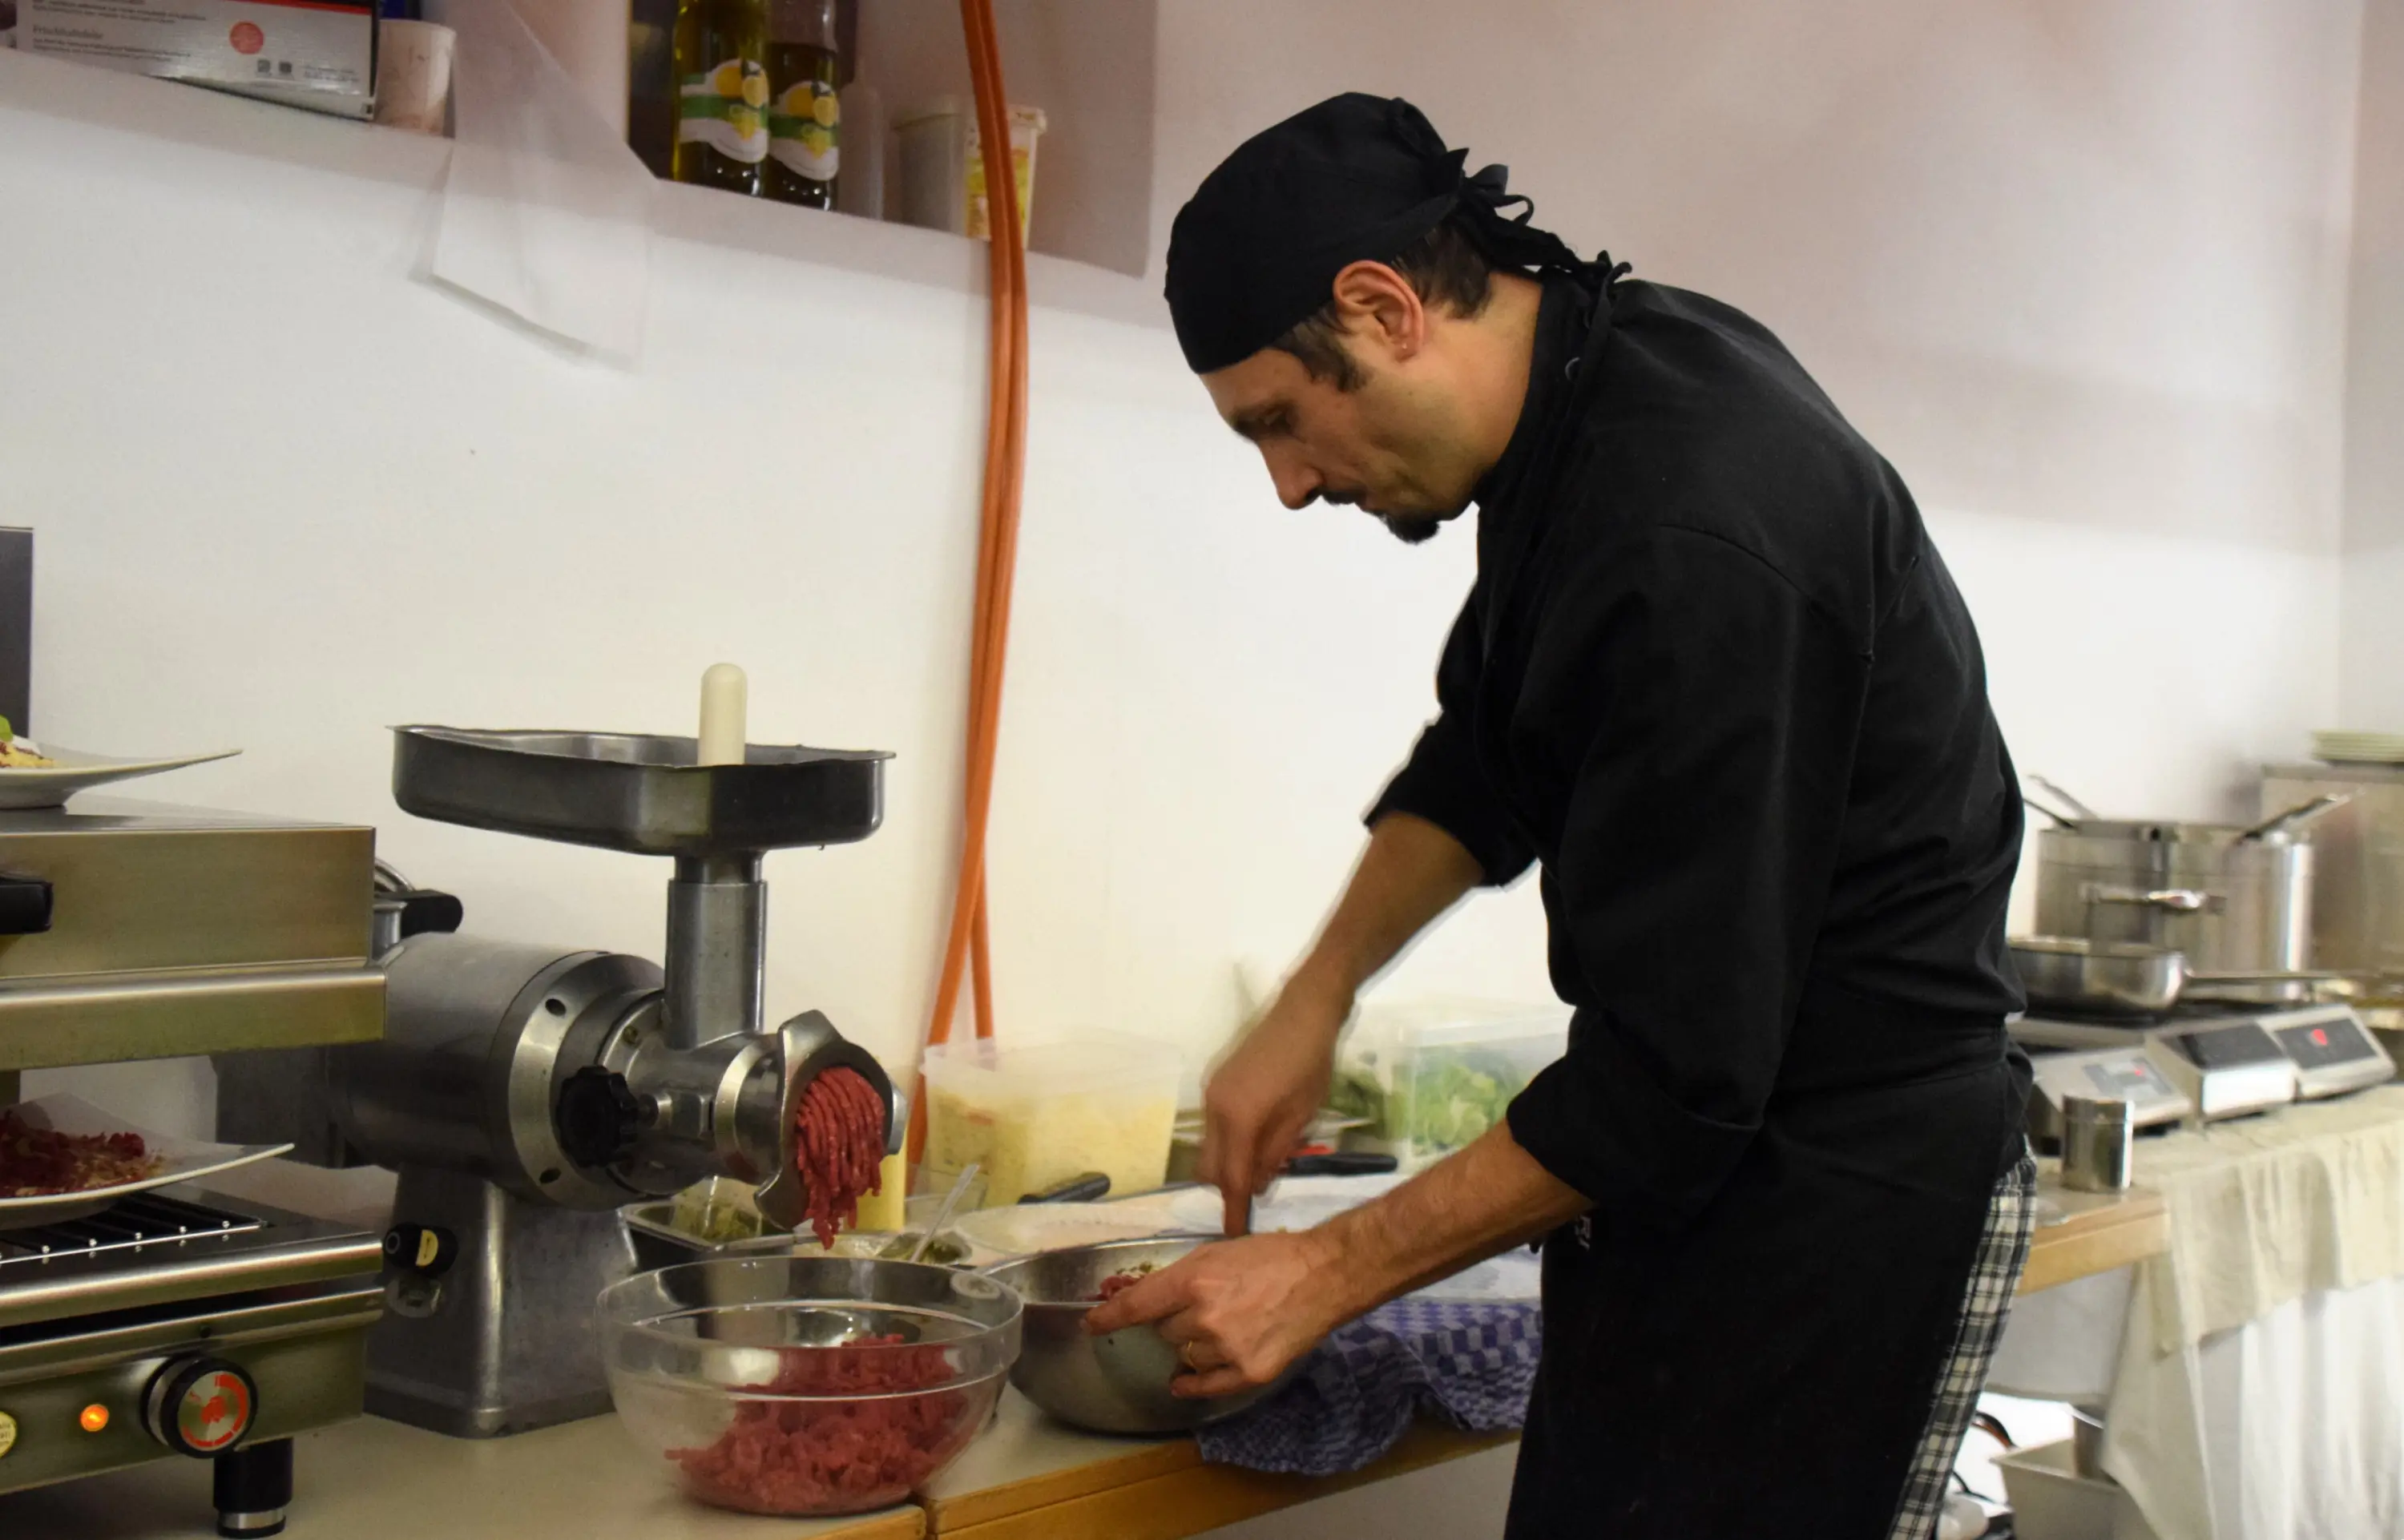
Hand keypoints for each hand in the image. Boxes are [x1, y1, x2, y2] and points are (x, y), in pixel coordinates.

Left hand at [1084, 1231, 1346, 1397]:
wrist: (1322, 1275)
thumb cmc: (1269, 1257)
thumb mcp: (1214, 1254)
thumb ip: (1175, 1279)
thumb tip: (1133, 1296)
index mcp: (1194, 1281)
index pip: (1137, 1306)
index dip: (1109, 1316)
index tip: (1092, 1324)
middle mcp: (1205, 1317)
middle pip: (1164, 1332)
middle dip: (1175, 1321)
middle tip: (1206, 1306)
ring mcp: (1227, 1348)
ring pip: (1184, 1356)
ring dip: (1193, 1345)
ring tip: (1225, 1325)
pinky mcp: (1248, 1372)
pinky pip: (1204, 1385)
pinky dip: (1191, 1383)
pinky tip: (1184, 1381)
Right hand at [1199, 970, 1350, 1234]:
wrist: (1303, 1010)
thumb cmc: (1311, 1064)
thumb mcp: (1302, 1116)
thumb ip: (1276, 1153)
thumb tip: (1256, 1185)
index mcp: (1237, 1119)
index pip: (1229, 1177)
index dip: (1232, 1209)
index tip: (1234, 1234)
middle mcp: (1213, 1108)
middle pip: (1208, 1166)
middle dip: (1227, 1186)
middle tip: (1257, 1195)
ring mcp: (1211, 1093)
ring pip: (1209, 1145)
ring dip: (1229, 1162)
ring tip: (1263, 1164)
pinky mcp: (1216, 1082)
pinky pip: (1215, 1125)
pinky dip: (1230, 1141)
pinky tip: (1258, 1138)